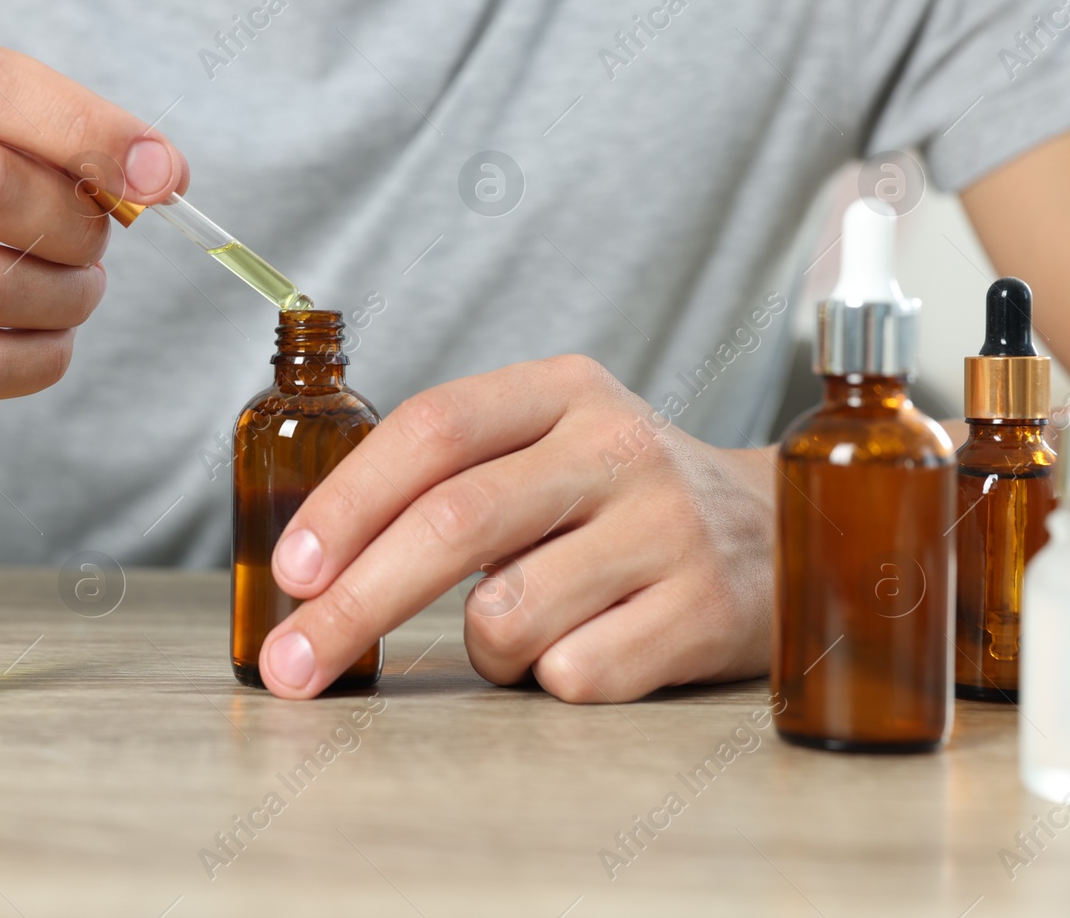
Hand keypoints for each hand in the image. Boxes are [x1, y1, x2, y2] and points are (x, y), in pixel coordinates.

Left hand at [256, 356, 774, 700]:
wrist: (777, 533)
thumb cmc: (617, 500)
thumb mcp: (547, 445)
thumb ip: (449, 475)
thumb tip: (313, 566)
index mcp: (563, 390)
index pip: (433, 428)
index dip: (348, 501)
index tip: (291, 571)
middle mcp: (619, 446)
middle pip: (454, 523)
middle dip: (354, 606)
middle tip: (291, 668)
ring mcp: (670, 528)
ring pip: (508, 616)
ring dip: (483, 648)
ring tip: (527, 626)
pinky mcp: (706, 612)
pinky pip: (574, 674)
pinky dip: (550, 679)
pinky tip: (594, 643)